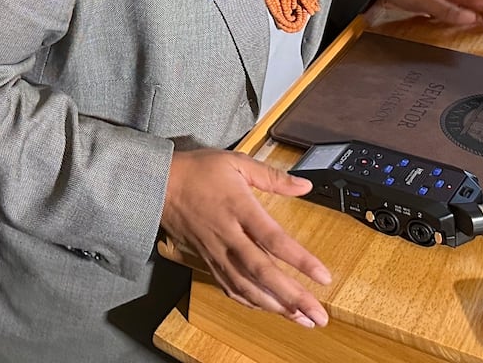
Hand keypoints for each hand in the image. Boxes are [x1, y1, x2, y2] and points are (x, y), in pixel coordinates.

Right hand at [160, 149, 330, 326]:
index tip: (323, 277)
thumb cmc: (197, 171)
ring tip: (302, 319)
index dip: (300, 260)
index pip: (273, 239)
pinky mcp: (208, 261)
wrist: (159, 185)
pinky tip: (267, 308)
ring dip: (275, 306)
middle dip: (292, 297)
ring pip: (246, 286)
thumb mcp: (236, 162)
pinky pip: (230, 287)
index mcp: (239, 208)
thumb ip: (272, 177)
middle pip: (262, 272)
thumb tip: (304, 186)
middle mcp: (228, 235)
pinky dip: (250, 302)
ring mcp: (217, 252)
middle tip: (318, 315)